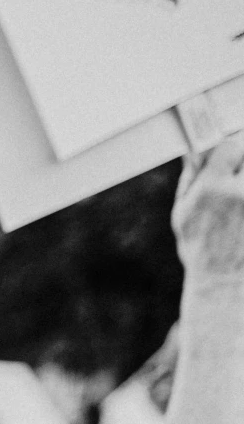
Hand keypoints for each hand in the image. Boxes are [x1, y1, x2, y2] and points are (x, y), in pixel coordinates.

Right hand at [174, 137, 243, 282]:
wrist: (223, 280)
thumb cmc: (200, 246)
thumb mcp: (184, 212)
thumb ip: (192, 177)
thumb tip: (195, 148)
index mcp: (211, 189)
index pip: (231, 145)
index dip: (233, 143)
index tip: (233, 147)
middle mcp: (238, 193)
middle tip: (238, 167)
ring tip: (237, 192)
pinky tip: (240, 207)